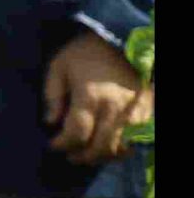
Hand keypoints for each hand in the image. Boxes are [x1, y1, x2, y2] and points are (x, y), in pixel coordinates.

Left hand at [43, 31, 152, 165]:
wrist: (120, 40)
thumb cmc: (84, 53)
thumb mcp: (59, 67)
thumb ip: (52, 96)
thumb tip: (50, 122)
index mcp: (91, 96)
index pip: (76, 133)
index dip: (62, 144)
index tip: (52, 144)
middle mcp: (115, 108)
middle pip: (99, 146)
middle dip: (81, 156)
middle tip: (69, 155)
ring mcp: (134, 113)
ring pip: (119, 148)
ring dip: (102, 157)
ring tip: (87, 155)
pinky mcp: (147, 114)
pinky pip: (136, 142)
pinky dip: (121, 150)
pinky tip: (108, 148)